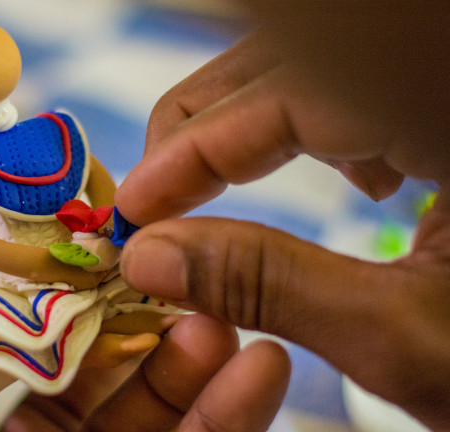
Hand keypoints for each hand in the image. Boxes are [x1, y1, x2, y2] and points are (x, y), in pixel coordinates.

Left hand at [0, 238, 289, 430]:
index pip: (18, 324)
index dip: (61, 274)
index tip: (103, 229)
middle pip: (99, 355)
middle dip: (143, 309)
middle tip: (179, 266)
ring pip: (154, 401)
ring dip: (196, 357)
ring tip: (225, 316)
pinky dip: (228, 412)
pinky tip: (261, 369)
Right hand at [115, 4, 449, 430]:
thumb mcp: (400, 340)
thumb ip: (266, 286)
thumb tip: (151, 256)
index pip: (297, 92)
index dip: (200, 145)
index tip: (136, 207)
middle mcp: (436, 84)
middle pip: (294, 57)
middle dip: (208, 123)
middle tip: (158, 194)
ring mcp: (434, 95)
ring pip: (318, 66)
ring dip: (256, 120)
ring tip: (234, 187)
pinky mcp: (438, 114)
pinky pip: (364, 85)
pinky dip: (324, 122)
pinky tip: (358, 175)